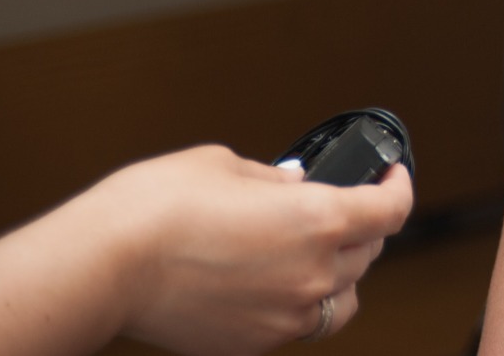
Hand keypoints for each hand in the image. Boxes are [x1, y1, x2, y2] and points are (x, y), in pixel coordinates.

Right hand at [93, 146, 412, 354]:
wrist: (104, 266)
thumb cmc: (156, 209)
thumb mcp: (226, 165)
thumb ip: (272, 179)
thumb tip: (293, 183)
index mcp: (318, 219)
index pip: (391, 210)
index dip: (399, 187)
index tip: (392, 177)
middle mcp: (312, 274)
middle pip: (369, 253)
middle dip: (363, 226)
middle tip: (344, 206)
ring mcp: (285, 317)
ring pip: (341, 300)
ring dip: (339, 275)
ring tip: (315, 252)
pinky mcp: (253, 345)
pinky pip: (297, 327)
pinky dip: (298, 305)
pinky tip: (272, 283)